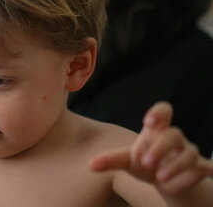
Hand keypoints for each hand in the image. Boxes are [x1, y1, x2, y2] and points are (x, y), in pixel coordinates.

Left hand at [91, 102, 212, 195]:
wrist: (164, 179)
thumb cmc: (144, 163)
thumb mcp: (126, 161)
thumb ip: (110, 160)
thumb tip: (91, 165)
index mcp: (156, 130)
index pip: (163, 111)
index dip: (159, 113)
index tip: (149, 121)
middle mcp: (175, 138)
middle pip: (173, 135)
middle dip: (160, 148)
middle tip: (146, 162)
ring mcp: (189, 152)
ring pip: (188, 154)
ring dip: (175, 166)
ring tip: (160, 178)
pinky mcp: (199, 168)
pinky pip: (204, 169)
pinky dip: (205, 171)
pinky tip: (208, 172)